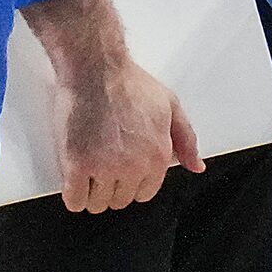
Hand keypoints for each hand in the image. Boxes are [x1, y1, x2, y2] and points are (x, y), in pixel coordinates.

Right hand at [24, 0, 203, 210]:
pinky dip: (73, 195)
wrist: (95, 68)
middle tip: (103, 163)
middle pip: (120, 200)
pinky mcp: (76, 166)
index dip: (133, 182)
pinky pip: (75, 201)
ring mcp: (104, 168)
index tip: (123, 169)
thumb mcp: (170, 105)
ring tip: (88, 168)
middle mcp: (133, 166)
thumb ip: (186, 139)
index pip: (145, 193)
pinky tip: (74, 179)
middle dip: (112, 186)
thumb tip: (197, 166)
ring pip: (97, 204)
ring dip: (91, 192)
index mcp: (157, 156)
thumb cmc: (130, 83)